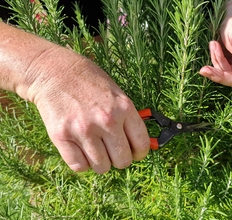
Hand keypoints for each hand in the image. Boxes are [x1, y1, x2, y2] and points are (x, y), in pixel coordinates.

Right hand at [31, 48, 149, 173]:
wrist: (54, 72)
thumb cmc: (89, 82)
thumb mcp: (116, 93)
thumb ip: (128, 118)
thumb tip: (138, 145)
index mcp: (124, 108)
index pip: (141, 144)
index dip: (139, 153)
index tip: (134, 153)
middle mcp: (106, 121)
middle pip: (122, 161)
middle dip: (120, 159)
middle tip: (112, 150)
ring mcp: (83, 130)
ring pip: (102, 167)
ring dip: (100, 162)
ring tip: (96, 149)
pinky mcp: (62, 137)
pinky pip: (79, 166)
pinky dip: (82, 163)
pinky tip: (81, 150)